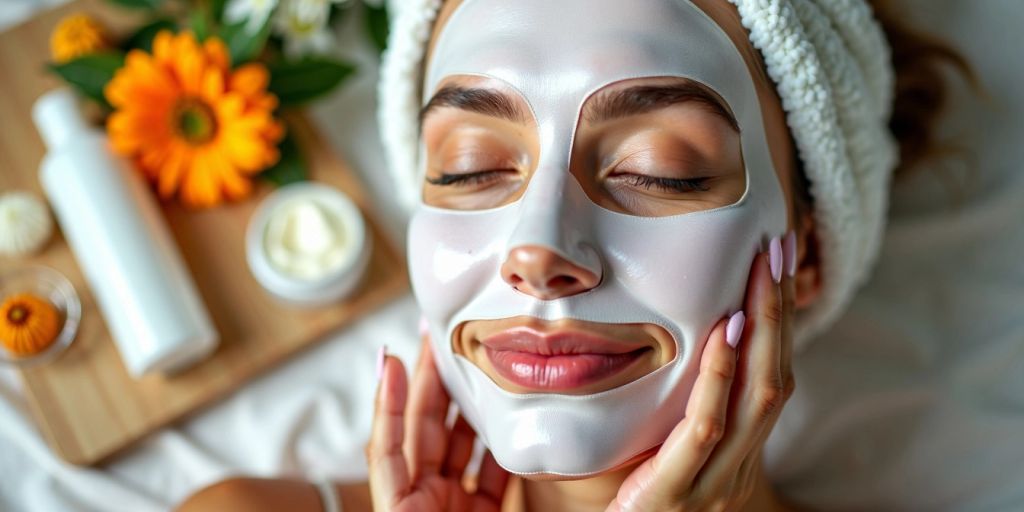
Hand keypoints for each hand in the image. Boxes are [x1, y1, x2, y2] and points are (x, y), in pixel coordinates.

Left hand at [367, 338, 510, 510]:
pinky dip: (503, 446)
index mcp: (396, 497)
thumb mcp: (395, 508)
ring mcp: (455, 503)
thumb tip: (388, 386)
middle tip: (444, 341)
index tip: (396, 359)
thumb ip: (388, 456)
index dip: (391, 397)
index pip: (391, 437)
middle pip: (427, 429)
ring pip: (462, 445)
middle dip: (435, 382)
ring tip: (479, 367)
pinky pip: (495, 474)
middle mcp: (423, 495)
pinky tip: (512, 419)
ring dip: (471, 407)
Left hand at [608, 235, 796, 511]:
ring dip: (761, 330)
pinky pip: (707, 426)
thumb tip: (680, 337)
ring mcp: (716, 479)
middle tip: (775, 250)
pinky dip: (719, 376)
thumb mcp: (669, 450)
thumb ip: (682, 406)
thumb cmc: (642, 502)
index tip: (773, 265)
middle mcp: (740, 464)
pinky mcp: (679, 491)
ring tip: (759, 274)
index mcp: (738, 450)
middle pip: (773, 376)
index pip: (768, 375)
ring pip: (755, 396)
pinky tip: (723, 332)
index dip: (777, 321)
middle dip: (777, 311)